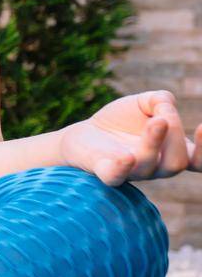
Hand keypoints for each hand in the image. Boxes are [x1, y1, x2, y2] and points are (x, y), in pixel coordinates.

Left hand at [58, 90, 200, 185]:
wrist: (86, 132)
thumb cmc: (122, 120)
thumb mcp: (145, 102)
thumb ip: (162, 100)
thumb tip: (165, 107)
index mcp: (172, 152)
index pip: (199, 161)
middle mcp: (156, 167)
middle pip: (176, 162)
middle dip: (175, 136)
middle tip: (163, 116)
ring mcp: (131, 172)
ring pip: (150, 166)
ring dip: (154, 142)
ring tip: (156, 121)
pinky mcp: (105, 172)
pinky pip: (115, 176)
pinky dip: (122, 168)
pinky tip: (126, 157)